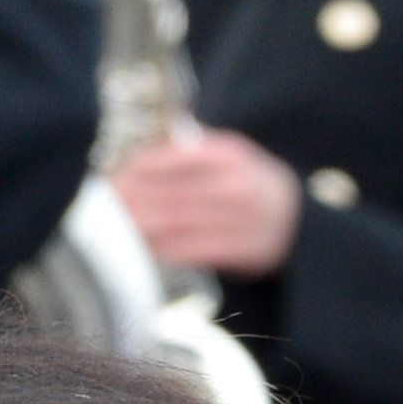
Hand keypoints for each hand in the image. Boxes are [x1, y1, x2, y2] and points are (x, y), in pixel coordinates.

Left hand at [111, 128, 302, 277]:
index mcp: (230, 153)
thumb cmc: (251, 185)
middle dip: (130, 202)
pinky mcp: (245, 251)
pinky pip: (194, 251)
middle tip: (102, 209)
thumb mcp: (231, 156)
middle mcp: (237, 184)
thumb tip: (135, 160)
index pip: (172, 158)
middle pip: (169, 194)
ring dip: (140, 228)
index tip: (111, 177)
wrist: (300, 221)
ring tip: (113, 230)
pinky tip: (142, 249)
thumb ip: (191, 151)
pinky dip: (164, 250)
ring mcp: (243, 219)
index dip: (136, 169)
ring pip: (177, 224)